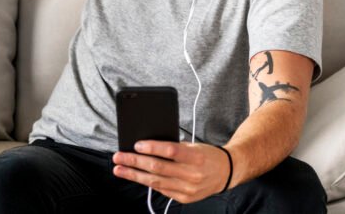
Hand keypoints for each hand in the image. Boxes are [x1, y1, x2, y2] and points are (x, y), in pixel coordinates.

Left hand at [112, 141, 231, 203]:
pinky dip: (147, 182)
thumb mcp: (192, 145)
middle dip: (134, 162)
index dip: (152, 147)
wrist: (226, 173)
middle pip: (158, 167)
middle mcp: (192, 174)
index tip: (135, 145)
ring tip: (119, 169)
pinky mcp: (185, 198)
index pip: (170, 151)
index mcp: (195, 156)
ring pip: (156, 182)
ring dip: (134, 175)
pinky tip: (136, 176)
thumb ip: (172, 147)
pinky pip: (162, 189)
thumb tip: (145, 146)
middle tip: (118, 157)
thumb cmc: (205, 155)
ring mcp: (189, 189)